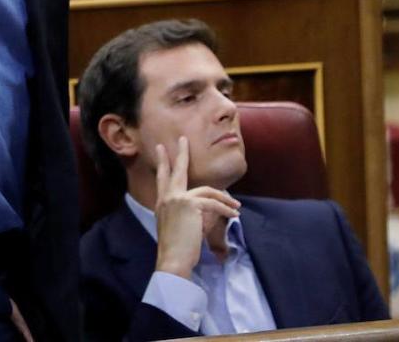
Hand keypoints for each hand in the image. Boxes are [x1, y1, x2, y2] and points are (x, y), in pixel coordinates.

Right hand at [152, 137, 240, 278]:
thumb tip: (200, 210)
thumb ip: (183, 213)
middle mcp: (168, 197)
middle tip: (183, 139)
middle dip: (181, 153)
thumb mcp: (174, 226)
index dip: (163, 163)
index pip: (162, 178)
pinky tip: (235, 215)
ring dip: (224, 198)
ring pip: (206, 190)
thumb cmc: (175, 248)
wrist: (172, 259)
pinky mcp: (191, 205)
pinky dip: (227, 209)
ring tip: (236, 204)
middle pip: (177, 170)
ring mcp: (178, 199)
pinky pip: (214, 203)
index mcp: (162, 202)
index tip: (162, 149)